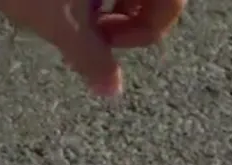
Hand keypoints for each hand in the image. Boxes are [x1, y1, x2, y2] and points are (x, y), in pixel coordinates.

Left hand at [0, 0, 186, 95]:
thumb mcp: (61, 24)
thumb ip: (91, 58)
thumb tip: (111, 90)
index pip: (171, 4)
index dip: (145, 33)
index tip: (108, 41)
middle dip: (125, 15)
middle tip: (94, 29)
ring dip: (107, 1)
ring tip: (72, 13)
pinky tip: (60, 0)